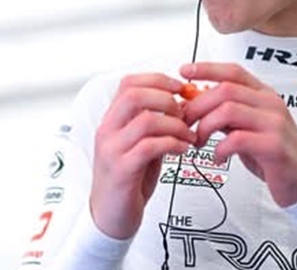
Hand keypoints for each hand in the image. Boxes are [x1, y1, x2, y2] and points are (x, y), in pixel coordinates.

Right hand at [90, 73, 196, 238]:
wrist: (110, 216)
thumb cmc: (127, 181)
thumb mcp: (141, 145)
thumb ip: (156, 126)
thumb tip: (183, 106)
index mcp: (112, 121)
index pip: (129, 84)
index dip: (157, 80)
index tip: (180, 87)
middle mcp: (108, 131)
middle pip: (134, 95)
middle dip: (166, 98)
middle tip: (184, 111)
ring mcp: (112, 150)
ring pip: (145, 120)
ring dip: (175, 124)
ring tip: (188, 135)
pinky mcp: (121, 170)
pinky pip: (149, 147)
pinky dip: (171, 143)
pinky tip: (181, 149)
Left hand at [180, 62, 296, 206]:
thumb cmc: (273, 154)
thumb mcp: (248, 127)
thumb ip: (227, 113)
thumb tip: (197, 102)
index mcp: (264, 95)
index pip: (233, 72)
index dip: (207, 68)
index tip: (185, 71)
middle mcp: (271, 104)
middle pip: (225, 90)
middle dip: (197, 105)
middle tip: (185, 122)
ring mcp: (274, 123)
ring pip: (228, 110)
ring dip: (205, 126)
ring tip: (199, 141)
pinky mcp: (274, 146)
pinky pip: (237, 139)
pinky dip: (219, 148)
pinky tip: (218, 156)